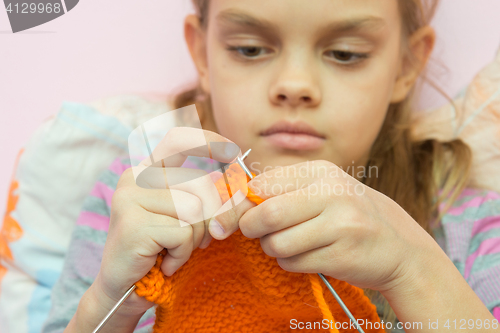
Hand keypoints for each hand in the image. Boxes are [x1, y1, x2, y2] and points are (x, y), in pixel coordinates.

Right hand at [93, 127, 240, 315]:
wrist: (125, 290)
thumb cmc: (160, 250)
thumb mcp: (187, 218)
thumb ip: (208, 198)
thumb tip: (239, 185)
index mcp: (145, 171)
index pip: (178, 142)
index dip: (208, 142)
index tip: (233, 151)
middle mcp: (134, 178)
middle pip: (200, 184)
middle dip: (210, 218)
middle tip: (193, 241)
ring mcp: (130, 198)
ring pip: (194, 210)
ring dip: (193, 240)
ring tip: (171, 252)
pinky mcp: (133, 223)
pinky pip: (183, 233)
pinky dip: (182, 254)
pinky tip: (164, 263)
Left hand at [212, 159, 439, 292]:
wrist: (399, 247)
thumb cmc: (348, 215)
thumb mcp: (321, 191)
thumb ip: (281, 192)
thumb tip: (232, 203)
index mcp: (320, 171)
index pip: (262, 184)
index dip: (238, 203)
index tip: (230, 216)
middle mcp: (332, 192)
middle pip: (267, 213)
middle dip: (250, 228)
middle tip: (255, 232)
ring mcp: (341, 224)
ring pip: (277, 243)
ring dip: (273, 249)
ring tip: (291, 244)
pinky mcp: (342, 254)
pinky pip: (293, 263)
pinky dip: (290, 263)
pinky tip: (309, 256)